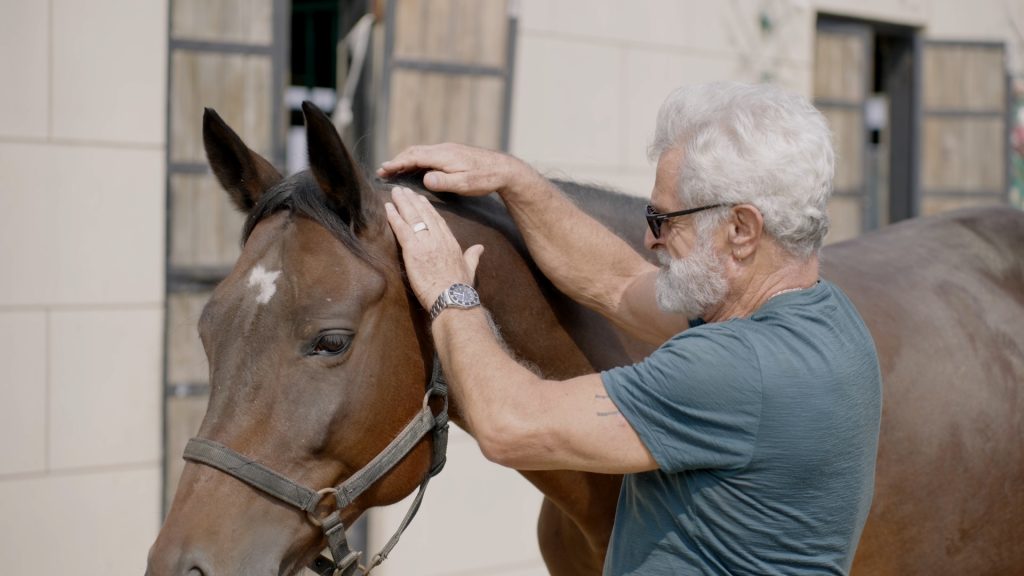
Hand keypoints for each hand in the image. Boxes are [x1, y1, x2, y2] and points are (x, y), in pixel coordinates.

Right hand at [377, 143, 538, 197]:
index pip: (414, 157)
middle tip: (383, 171)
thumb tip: (425, 179)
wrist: (503, 169)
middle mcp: (443, 149)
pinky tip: (414, 169)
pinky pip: (429, 155)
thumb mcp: (464, 184)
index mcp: (443, 155)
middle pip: (414, 152)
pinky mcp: (452, 154)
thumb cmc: (484, 178)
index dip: (397, 163)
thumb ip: (443, 182)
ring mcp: (448, 150)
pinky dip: (416, 161)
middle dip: (397, 161)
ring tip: (393, 170)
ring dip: (406, 160)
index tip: (383, 169)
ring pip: (421, 152)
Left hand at [384, 186, 483, 309]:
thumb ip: (473, 256)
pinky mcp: (413, 250)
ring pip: (412, 217)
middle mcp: (438, 238)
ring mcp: (426, 243)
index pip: (438, 220)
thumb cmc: (460, 288)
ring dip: (402, 203)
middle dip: (413, 200)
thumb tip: (480, 247)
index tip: (421, 199)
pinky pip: (402, 229)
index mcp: (451, 242)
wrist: (452, 298)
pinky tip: (388, 208)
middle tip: (404, 190)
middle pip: (424, 214)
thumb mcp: (470, 268)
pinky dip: (394, 217)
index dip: (428, 208)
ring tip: (395, 192)